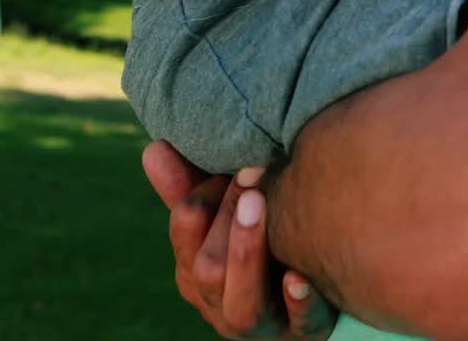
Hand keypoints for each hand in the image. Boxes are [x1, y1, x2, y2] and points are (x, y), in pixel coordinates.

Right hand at [142, 141, 337, 339]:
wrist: (313, 302)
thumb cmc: (261, 251)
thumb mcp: (226, 222)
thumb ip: (193, 189)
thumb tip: (154, 146)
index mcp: (197, 272)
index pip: (185, 230)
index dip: (203, 196)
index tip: (231, 161)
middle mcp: (222, 304)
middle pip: (208, 270)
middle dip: (226, 220)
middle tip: (251, 173)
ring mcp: (263, 325)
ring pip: (242, 306)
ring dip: (248, 253)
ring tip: (262, 205)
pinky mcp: (306, 333)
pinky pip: (300, 325)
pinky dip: (298, 302)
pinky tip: (299, 276)